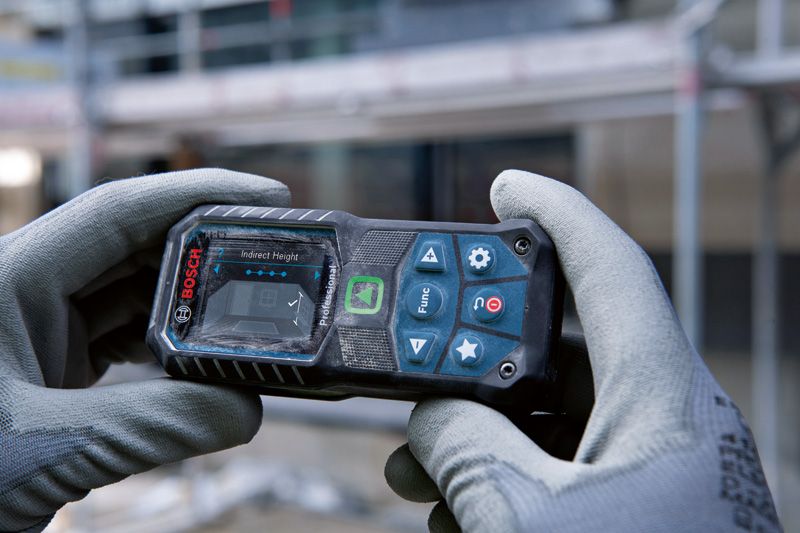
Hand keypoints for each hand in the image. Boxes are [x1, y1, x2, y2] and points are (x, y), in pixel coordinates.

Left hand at [0, 168, 288, 530]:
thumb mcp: (44, 448)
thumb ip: (152, 426)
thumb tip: (247, 411)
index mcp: (9, 278)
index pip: (117, 211)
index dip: (198, 193)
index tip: (269, 194)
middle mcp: (25, 290)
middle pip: (134, 245)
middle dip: (204, 251)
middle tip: (270, 258)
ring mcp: (37, 328)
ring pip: (132, 293)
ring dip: (189, 305)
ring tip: (244, 313)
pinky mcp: (51, 367)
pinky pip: (124, 337)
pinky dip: (168, 347)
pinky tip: (198, 361)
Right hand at [384, 170, 779, 531]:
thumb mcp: (528, 519)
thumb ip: (467, 448)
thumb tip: (434, 416)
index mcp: (660, 396)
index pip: (609, 266)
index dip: (556, 211)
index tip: (507, 185)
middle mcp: (658, 418)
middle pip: (560, 344)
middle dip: (482, 351)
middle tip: (424, 357)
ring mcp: (642, 464)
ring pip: (546, 413)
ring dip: (474, 430)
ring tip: (417, 466)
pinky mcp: (625, 503)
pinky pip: (551, 464)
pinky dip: (497, 474)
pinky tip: (458, 515)